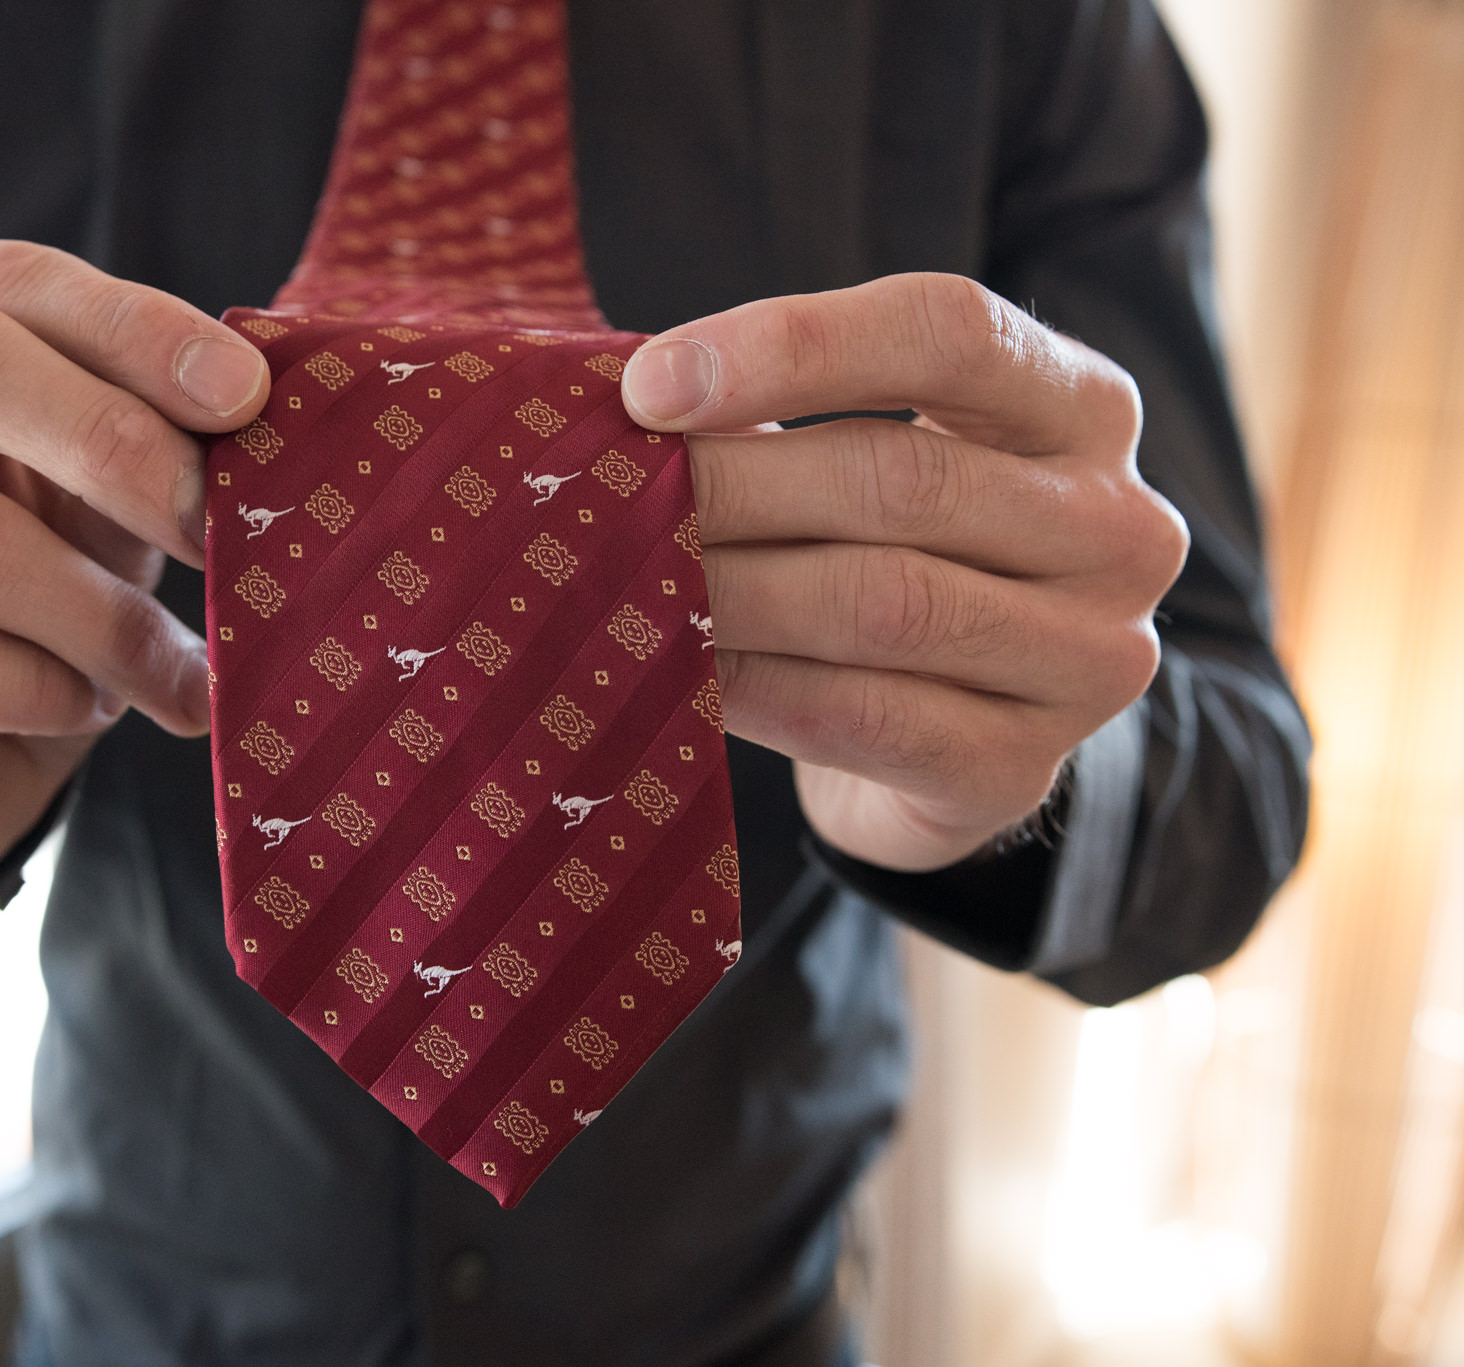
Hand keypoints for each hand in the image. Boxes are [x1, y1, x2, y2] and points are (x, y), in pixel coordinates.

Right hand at [0, 241, 268, 890]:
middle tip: (216, 532)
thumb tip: (248, 394)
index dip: (133, 328)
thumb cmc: (27, 625)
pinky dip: (36, 691)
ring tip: (166, 670)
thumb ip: (137, 445)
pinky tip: (75, 710)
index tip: (248, 398)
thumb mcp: (96, 516)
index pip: (2, 281)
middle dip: (110, 441)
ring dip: (101, 618)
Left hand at [623, 273, 1187, 871]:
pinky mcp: (1022, 768)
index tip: (650, 384)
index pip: (949, 331)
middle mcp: (1119, 527)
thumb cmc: (890, 559)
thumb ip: (782, 419)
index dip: (792, 344)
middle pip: (905, 477)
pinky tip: (674, 665)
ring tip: (625, 578)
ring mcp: (1088, 658)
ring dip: (733, 588)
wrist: (950, 743)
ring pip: (885, 602)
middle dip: (735, 483)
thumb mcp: (871, 460)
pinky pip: (866, 716)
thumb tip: (629, 401)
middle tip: (613, 496)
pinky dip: (755, 685)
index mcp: (1084, 408)